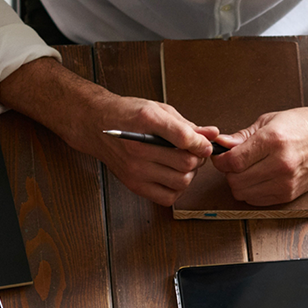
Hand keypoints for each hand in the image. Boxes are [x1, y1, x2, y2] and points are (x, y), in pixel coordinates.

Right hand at [0, 57, 215, 205]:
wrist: (95, 125)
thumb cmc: (128, 115)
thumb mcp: (159, 110)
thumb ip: (187, 125)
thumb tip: (213, 134)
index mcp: (146, 120)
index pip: (185, 138)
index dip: (202, 143)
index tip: (204, 144)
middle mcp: (139, 147)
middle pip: (186, 163)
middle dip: (197, 159)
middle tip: (193, 153)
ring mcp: (135, 168)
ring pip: (181, 181)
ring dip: (188, 174)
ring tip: (181, 164)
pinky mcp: (134, 184)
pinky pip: (167, 197)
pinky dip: (176, 189)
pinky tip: (171, 176)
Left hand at [212, 105, 307, 204]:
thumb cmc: (303, 125)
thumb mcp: (269, 121)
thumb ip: (242, 136)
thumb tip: (221, 144)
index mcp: (273, 141)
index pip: (233, 161)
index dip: (221, 160)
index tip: (221, 155)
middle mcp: (280, 164)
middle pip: (236, 180)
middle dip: (229, 172)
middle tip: (234, 162)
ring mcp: (286, 182)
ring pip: (244, 193)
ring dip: (239, 183)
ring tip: (248, 170)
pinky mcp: (289, 194)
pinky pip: (257, 200)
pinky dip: (251, 191)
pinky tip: (258, 178)